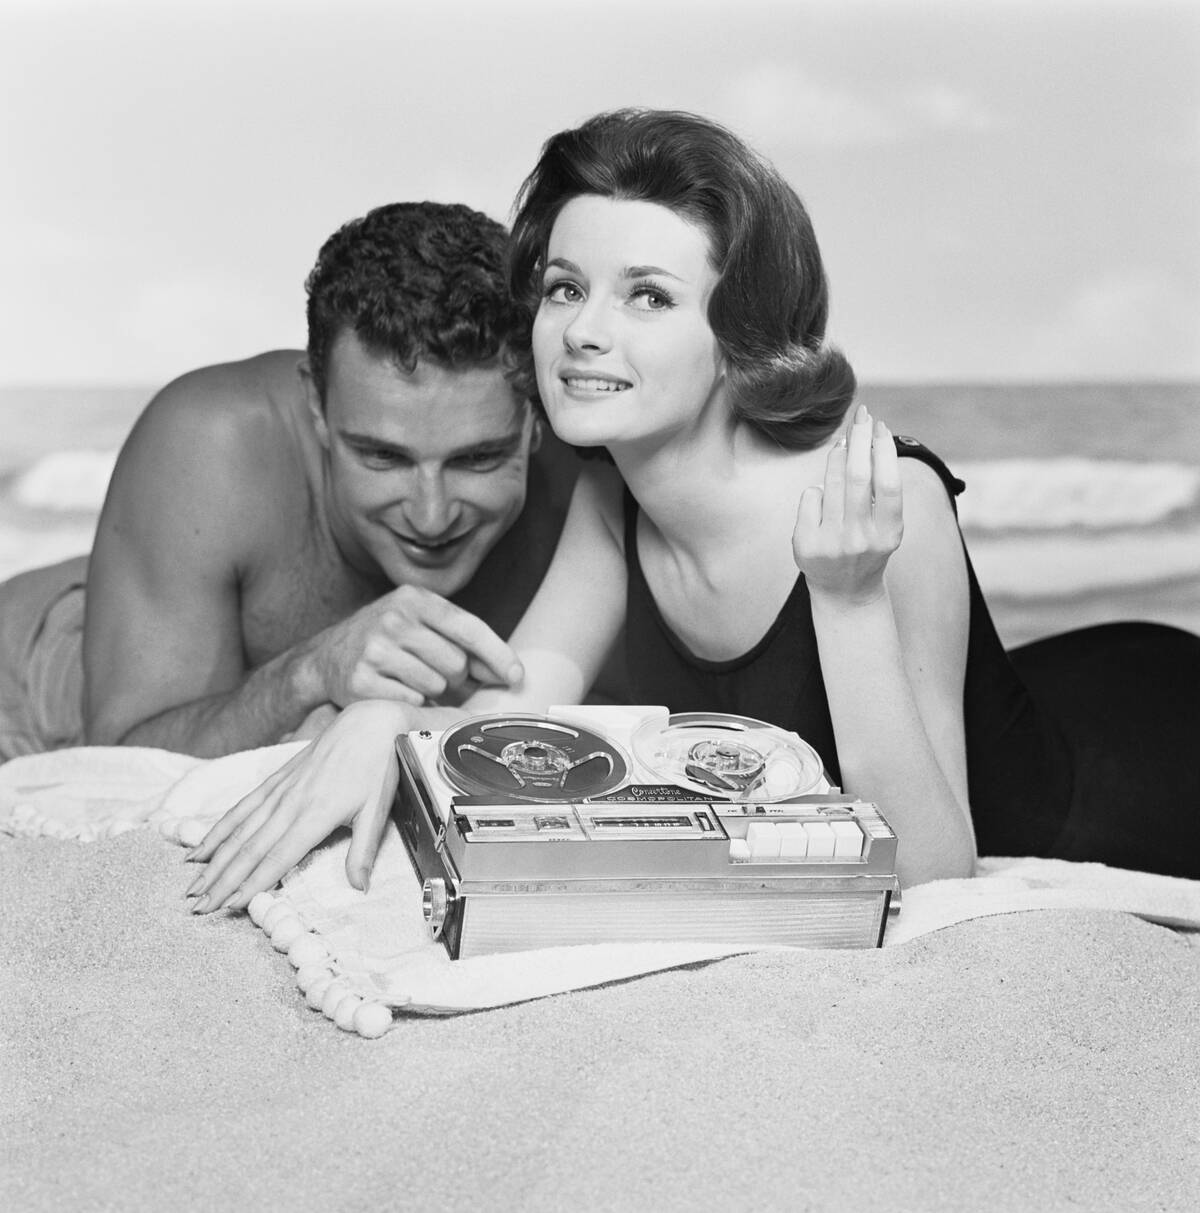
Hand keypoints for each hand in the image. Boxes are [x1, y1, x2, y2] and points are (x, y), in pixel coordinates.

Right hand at [185, 699, 415, 912]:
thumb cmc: (378, 767)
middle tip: (198, 908)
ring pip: (239, 830)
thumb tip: (359, 888)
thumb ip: (363, 851)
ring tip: (191, 886)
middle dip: (222, 881)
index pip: (278, 857)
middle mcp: (291, 802)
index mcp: (317, 814)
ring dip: (213, 860)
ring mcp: (280, 790)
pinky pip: (242, 808)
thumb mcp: (378, 810)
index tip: (230, 907)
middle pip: (250, 848)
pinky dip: (219, 829)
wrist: (369, 722)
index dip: (253, 883)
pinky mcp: (276, 779)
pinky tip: (201, 847)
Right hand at [307, 584, 523, 707]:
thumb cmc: (385, 639)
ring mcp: (375, 649)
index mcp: (413, 599)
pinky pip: (411, 700)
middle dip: (456, 676)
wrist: (325, 657)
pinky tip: (393, 688)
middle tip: (438, 674)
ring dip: (432, 689)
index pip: (468, 628)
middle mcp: (393, 619)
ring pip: (436, 685)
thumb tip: (506, 670)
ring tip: (410, 678)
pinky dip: (410, 700)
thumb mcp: (417, 621)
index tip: (516, 676)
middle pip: (456, 663)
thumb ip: (458, 637)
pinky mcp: (361, 680)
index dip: (498, 654)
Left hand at [793, 405, 902, 603]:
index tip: (881, 426)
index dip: (884, 451)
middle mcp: (860, 539)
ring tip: (844, 443)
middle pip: (858, 477)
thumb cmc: (867, 546)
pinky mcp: (805, 544)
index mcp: (888, 534)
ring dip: (838, 456)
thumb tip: (867, 439)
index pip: (889, 485)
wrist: (845, 592)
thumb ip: (880, 490)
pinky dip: (818, 490)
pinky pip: (811, 496)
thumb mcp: (885, 525)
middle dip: (860, 439)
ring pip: (831, 482)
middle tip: (861, 415)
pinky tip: (825, 498)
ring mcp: (831, 543)